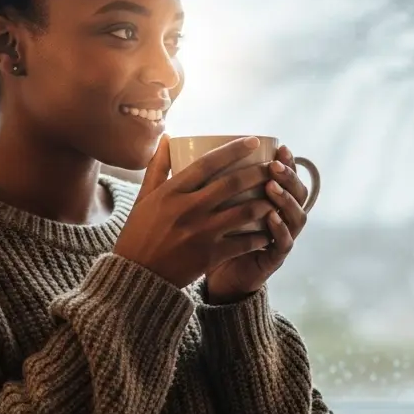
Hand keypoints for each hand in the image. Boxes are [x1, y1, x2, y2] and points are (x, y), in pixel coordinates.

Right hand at [113, 135, 279, 288]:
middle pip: (232, 184)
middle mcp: (188, 209)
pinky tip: (269, 232)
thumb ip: (157, 167)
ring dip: (265, 203)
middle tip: (274, 167)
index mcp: (171, 192)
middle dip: (258, 173)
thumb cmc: (139, 233)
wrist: (136, 276)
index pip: (208, 163)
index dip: (234, 150)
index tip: (253, 141)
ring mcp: (200, 233)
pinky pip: (243, 243)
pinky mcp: (209, 256)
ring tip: (276, 198)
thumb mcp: (144, 198)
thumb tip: (167, 137)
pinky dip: (259, 236)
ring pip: (244, 212)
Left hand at [204, 144, 309, 303]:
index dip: (287, 161)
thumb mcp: (209, 206)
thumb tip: (170, 139)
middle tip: (273, 165)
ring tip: (271, 187)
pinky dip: (279, 229)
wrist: (218, 276)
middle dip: (289, 176)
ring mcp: (280, 237)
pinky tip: (271, 217)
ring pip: (297, 216)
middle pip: (298, 192)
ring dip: (286, 200)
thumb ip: (200, 178)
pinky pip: (284, 243)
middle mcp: (280, 216)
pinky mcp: (274, 258)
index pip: (286, 176)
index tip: (279, 146)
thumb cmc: (213, 239)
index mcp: (269, 200)